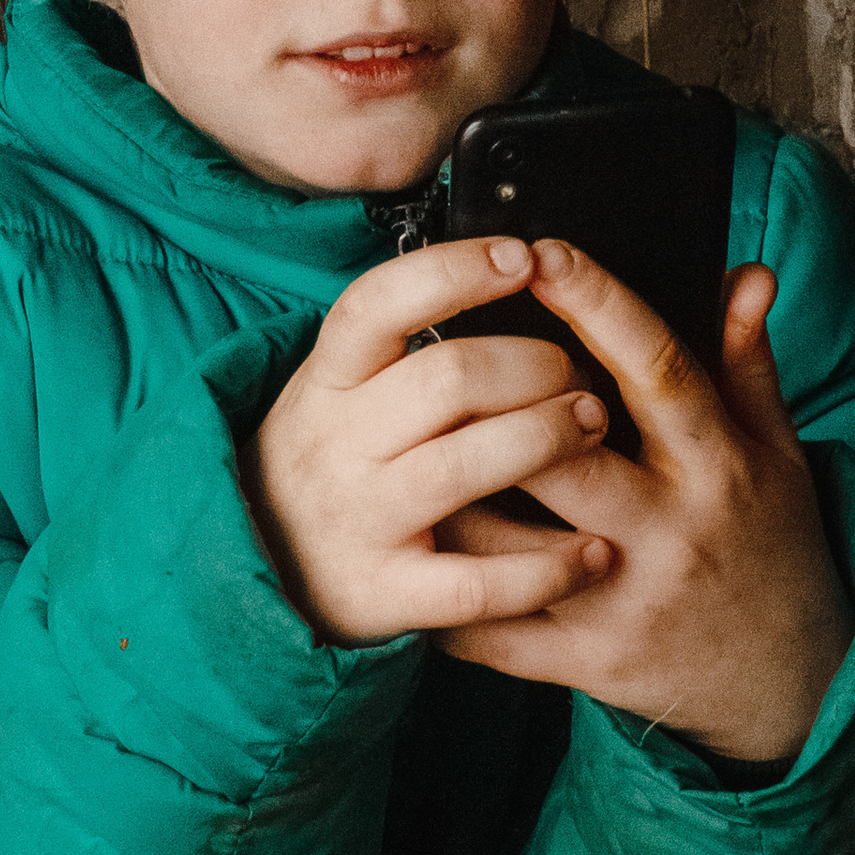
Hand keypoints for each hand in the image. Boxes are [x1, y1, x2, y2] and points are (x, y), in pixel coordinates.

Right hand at [247, 235, 616, 644]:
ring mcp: (359, 522)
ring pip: (468, 466)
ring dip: (549, 439)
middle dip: (535, 366)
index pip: (378, 304)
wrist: (260, 575)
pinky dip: (550, 568)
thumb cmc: (328, 468)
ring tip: (589, 428)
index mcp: (325, 383)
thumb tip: (507, 269)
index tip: (523, 259)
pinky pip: (480, 582)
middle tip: (576, 375)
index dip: (456, 271)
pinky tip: (594, 554)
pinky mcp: (384, 595)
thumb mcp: (334, 393)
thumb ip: (398, 346)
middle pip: (448, 379)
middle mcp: (334, 447)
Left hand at [434, 246, 854, 763]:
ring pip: (508, 542)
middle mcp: (671, 529)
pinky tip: (416, 554)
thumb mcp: (779, 454)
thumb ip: (748, 366)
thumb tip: (744, 272)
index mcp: (717, 463)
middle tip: (444, 360)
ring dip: (448, 498)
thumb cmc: (768, 544)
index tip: (541, 253)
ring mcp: (625, 600)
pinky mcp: (589, 661)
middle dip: (498, 405)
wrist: (790, 678)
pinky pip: (495, 631)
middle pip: (563, 452)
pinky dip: (444, 597)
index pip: (655, 367)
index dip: (597, 303)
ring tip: (407, 455)